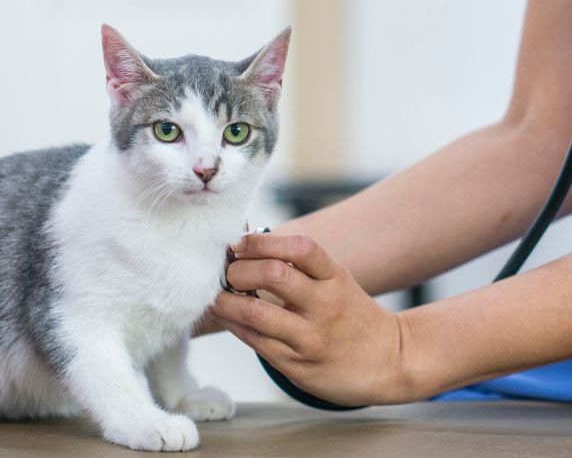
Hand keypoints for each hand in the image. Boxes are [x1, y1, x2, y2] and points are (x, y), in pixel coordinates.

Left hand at [211, 233, 412, 405]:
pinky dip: (232, 322)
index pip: (300, 247)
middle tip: (227, 270)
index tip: (240, 241)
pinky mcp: (296, 365)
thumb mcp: (334, 280)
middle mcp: (325, 305)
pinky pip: (254, 341)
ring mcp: (310, 338)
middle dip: (239, 269)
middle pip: (274, 275)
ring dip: (225, 299)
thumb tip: (243, 244)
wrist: (389, 362)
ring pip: (256, 313)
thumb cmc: (349, 312)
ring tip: (216, 293)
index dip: (263, 240)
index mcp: (334, 277)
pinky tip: (224, 313)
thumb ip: (297, 264)